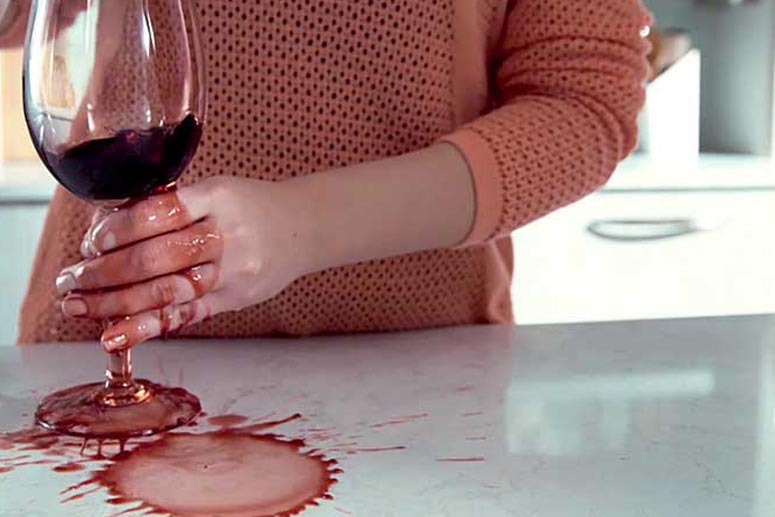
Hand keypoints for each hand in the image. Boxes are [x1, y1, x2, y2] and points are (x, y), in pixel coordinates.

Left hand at [56, 176, 312, 350]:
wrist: (304, 228)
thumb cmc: (251, 207)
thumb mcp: (217, 189)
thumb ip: (173, 206)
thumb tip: (108, 225)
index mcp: (219, 197)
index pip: (160, 213)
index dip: (119, 229)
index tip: (92, 241)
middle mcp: (227, 235)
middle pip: (157, 257)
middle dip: (104, 272)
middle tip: (70, 280)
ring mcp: (233, 271)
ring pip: (167, 291)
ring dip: (114, 303)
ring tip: (78, 307)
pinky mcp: (234, 298)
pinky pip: (186, 315)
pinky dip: (146, 327)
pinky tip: (114, 336)